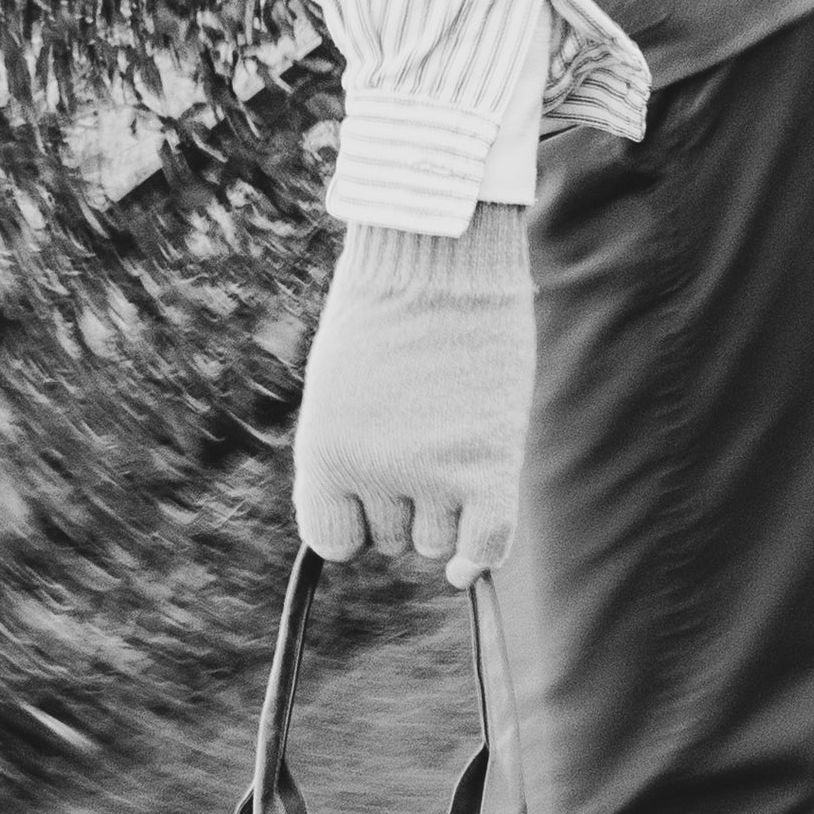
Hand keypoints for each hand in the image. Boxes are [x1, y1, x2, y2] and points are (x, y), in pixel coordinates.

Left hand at [293, 202, 533, 587]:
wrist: (437, 254)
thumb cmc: (384, 313)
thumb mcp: (337, 390)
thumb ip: (346, 458)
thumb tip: (360, 535)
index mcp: (324, 454)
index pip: (334, 541)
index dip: (354, 526)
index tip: (369, 506)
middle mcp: (373, 471)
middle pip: (391, 539)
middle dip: (403, 503)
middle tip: (419, 446)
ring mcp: (433, 472)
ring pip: (437, 542)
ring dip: (445, 514)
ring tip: (450, 454)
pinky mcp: (489, 464)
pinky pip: (485, 546)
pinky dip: (480, 558)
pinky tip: (472, 557)